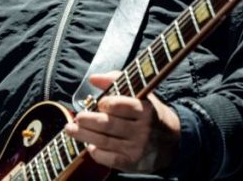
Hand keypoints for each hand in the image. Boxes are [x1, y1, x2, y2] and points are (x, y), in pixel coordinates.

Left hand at [63, 71, 180, 172]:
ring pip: (105, 141)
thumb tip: (93, 78)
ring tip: (71, 129)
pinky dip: (96, 153)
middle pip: (109, 125)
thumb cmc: (150, 113)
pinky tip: (89, 146)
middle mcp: (143, 130)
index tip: (100, 102)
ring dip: (84, 135)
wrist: (171, 142)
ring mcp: (137, 148)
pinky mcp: (132, 163)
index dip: (107, 103)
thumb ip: (117, 81)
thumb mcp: (141, 95)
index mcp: (146, 110)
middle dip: (89, 120)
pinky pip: (109, 159)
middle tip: (78, 116)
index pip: (122, 106)